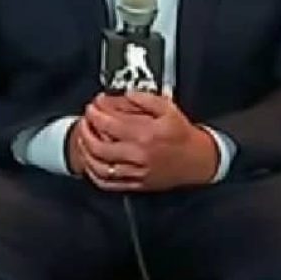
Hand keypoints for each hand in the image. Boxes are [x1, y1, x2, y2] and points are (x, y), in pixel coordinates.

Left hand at [68, 91, 219, 191]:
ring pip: (99, 166)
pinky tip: (90, 162)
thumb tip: (125, 95)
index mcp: (146, 133)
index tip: (93, 106)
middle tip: (84, 120)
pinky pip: (107, 183)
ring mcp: (136, 171)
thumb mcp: (169, 109)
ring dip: (86, 152)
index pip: (110, 123)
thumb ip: (146, 99)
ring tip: (83, 139)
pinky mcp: (135, 184)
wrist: (197, 160)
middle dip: (86, 130)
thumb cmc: (182, 135)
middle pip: (99, 145)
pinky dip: (93, 173)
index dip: (97, 113)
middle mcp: (138, 154)